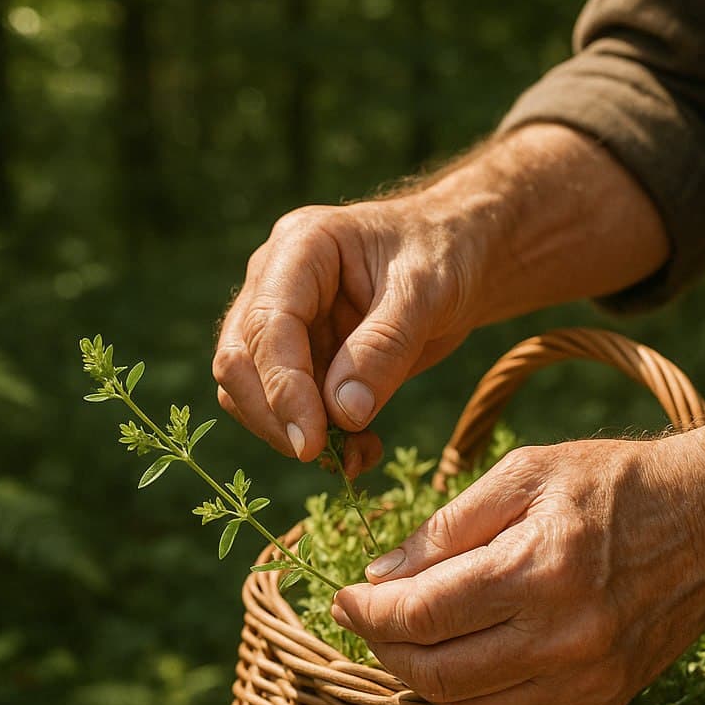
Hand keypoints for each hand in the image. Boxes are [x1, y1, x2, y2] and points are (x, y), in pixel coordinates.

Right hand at [213, 197, 476, 471]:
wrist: (464, 257)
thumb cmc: (445, 254)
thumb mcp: (426, 293)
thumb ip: (384, 348)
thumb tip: (342, 414)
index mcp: (300, 248)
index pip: (266, 325)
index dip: (281, 389)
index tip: (309, 444)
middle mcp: (277, 284)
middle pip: (240, 362)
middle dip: (277, 418)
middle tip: (328, 456)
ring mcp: (286, 325)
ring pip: (255, 394)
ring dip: (297, 435)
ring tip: (359, 453)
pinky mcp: (306, 360)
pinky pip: (293, 410)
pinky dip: (321, 439)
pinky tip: (363, 449)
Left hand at [330, 439, 704, 704]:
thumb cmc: (616, 485)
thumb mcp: (526, 473)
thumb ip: (448, 525)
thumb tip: (382, 573)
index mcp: (540, 569)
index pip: (422, 615)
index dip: (367, 612)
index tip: (344, 597)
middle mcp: (565, 638)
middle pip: (435, 674)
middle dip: (382, 648)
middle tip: (366, 618)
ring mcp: (587, 681)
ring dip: (419, 679)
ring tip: (408, 638)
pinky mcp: (603, 703)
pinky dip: (467, 699)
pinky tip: (460, 658)